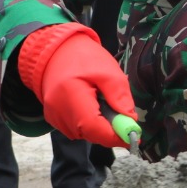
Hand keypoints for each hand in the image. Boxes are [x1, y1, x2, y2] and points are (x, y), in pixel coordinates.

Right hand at [32, 29, 136, 148]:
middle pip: (89, 134)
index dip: (115, 136)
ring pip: (84, 134)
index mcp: (71, 95)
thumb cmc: (83, 57)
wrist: (56, 51)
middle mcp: (57, 111)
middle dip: (109, 131)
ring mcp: (53, 116)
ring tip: (103, 103)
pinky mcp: (52, 118)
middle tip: (123, 117)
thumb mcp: (108, 71)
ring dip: (99, 127)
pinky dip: (88, 123)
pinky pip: (75, 129)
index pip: (93, 127)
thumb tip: (131, 120)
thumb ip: (119, 96)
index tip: (134, 136)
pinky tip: (91, 106)